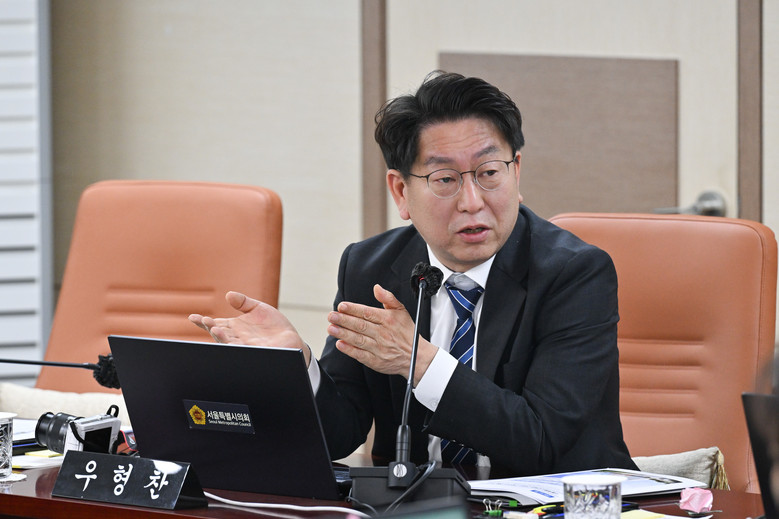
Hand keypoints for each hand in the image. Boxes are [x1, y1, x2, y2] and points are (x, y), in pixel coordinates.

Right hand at [189, 291, 309, 365]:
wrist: (290, 339)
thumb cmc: (273, 326)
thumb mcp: (258, 309)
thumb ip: (244, 302)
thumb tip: (229, 295)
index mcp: (235, 328)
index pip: (215, 324)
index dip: (203, 322)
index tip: (193, 317)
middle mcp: (237, 338)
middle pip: (220, 334)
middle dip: (211, 328)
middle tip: (205, 321)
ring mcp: (247, 346)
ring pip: (230, 344)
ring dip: (222, 338)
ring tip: (215, 330)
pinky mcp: (258, 352)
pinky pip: (246, 351)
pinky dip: (238, 347)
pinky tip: (234, 343)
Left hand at [327, 284, 436, 383]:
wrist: (416, 357)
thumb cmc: (407, 333)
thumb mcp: (401, 311)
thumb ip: (388, 298)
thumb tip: (377, 288)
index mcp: (388, 320)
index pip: (367, 313)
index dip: (353, 309)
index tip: (341, 306)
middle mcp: (383, 334)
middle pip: (360, 325)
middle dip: (344, 320)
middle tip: (332, 316)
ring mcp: (379, 348)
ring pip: (358, 339)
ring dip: (343, 333)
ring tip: (331, 328)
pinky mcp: (376, 361)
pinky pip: (360, 354)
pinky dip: (349, 350)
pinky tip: (340, 344)